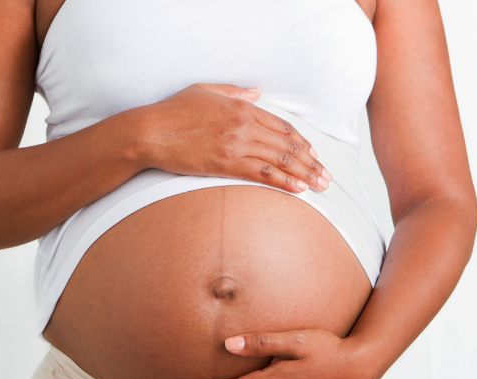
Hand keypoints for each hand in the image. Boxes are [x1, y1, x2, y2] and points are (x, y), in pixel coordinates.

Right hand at [138, 83, 332, 192]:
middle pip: (287, 145)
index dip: (301, 142)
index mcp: (241, 107)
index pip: (281, 126)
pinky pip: (262, 174)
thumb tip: (256, 93)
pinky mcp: (225, 163)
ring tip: (320, 186)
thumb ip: (234, 91)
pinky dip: (284, 182)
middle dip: (311, 162)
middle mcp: (244, 125)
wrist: (150, 132)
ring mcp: (236, 144)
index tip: (313, 154)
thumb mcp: (205, 90)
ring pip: (280, 161)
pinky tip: (298, 189)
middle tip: (327, 176)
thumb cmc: (172, 112)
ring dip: (304, 174)